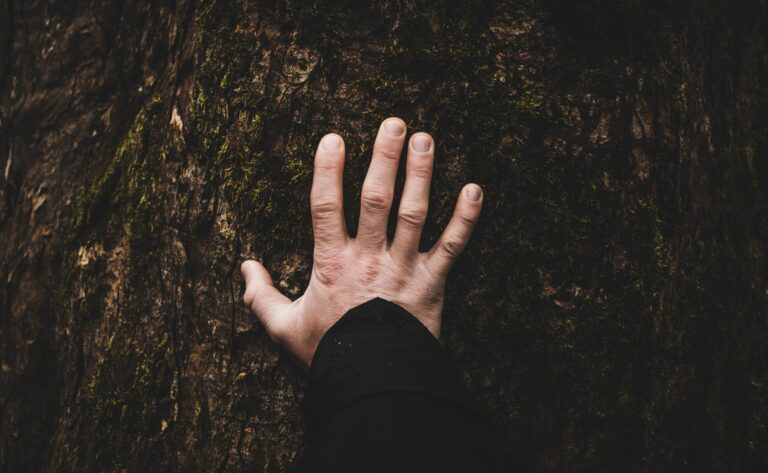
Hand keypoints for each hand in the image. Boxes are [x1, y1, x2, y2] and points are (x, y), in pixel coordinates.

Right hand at [241, 117, 482, 367]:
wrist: (372, 382)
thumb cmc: (329, 353)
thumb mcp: (283, 328)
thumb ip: (260, 297)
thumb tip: (244, 267)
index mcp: (332, 263)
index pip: (325, 206)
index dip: (328, 170)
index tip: (334, 138)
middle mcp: (369, 257)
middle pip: (376, 198)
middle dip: (384, 158)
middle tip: (394, 123)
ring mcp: (403, 268)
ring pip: (413, 213)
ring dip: (421, 174)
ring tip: (426, 139)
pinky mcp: (432, 284)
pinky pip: (452, 247)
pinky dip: (466, 219)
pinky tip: (475, 189)